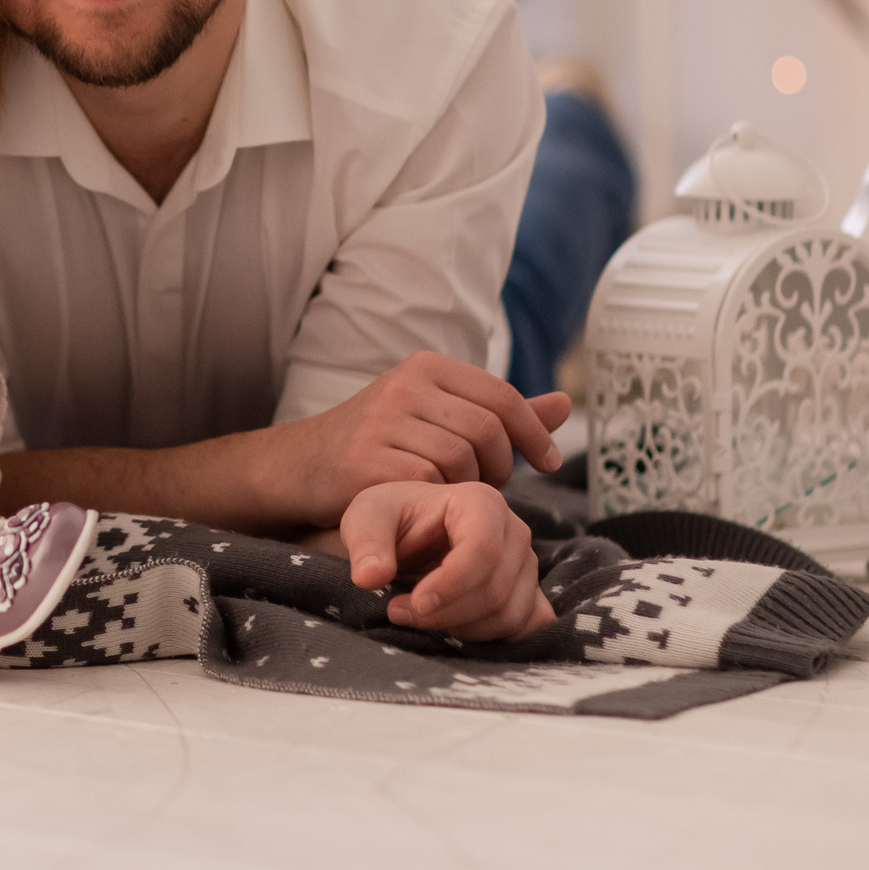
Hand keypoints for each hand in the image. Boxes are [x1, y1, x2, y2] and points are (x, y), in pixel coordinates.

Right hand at [278, 352, 569, 524]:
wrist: (300, 466)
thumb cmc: (379, 442)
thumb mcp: (436, 414)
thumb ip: (499, 413)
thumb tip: (568, 403)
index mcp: (426, 366)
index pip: (502, 395)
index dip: (533, 432)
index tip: (547, 462)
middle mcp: (405, 386)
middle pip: (488, 430)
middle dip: (500, 466)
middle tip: (486, 486)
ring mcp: (383, 421)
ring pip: (462, 460)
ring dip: (467, 487)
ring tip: (450, 494)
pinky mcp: (367, 460)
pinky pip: (430, 485)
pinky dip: (436, 500)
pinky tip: (423, 503)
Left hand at [338, 479, 553, 641]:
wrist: (409, 534)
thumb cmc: (392, 519)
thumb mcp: (367, 519)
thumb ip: (367, 545)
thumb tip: (370, 577)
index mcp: (480, 501)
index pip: (483, 549)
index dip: (451, 585)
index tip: (414, 604)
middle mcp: (513, 531)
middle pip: (495, 588)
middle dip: (445, 612)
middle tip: (399, 611)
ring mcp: (526, 565)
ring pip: (508, 614)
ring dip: (460, 628)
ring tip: (420, 615)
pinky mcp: (529, 594)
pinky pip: (525, 628)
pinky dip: (490, 637)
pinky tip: (454, 628)